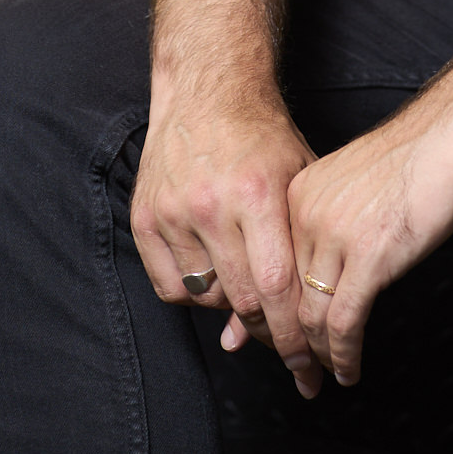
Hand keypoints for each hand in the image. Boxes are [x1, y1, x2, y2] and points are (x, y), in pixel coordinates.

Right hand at [130, 93, 323, 395]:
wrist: (208, 89)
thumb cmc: (263, 136)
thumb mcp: (297, 181)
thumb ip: (298, 250)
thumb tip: (288, 326)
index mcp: (257, 194)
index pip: (276, 288)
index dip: (293, 335)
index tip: (307, 364)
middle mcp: (212, 205)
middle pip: (242, 299)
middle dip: (269, 332)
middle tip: (286, 343)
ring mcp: (173, 211)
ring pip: (206, 298)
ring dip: (231, 306)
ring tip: (248, 287)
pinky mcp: (145, 216)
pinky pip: (170, 287)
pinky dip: (194, 294)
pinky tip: (213, 274)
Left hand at [285, 79, 452, 386]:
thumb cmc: (418, 155)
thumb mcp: (355, 183)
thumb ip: (332, 219)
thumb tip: (327, 267)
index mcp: (299, 192)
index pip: (275, 267)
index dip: (277, 310)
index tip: (282, 339)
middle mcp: (306, 213)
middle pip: (286, 295)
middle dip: (292, 342)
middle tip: (300, 371)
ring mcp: (335, 235)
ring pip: (310, 316)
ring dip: (318, 357)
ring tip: (326, 376)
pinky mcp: (369, 258)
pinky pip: (344, 323)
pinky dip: (344, 356)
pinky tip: (349, 372)